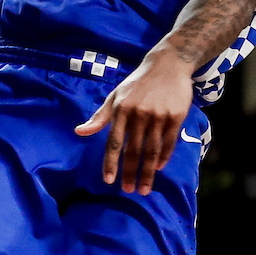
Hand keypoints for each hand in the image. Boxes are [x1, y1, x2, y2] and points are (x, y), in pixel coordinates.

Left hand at [75, 57, 193, 194]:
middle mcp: (139, 113)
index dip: (111, 162)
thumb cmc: (138, 82)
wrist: (168, 64)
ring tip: (144, 188)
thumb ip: (100, 116)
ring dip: (147, 172)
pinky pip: (169, 142)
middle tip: (129, 190)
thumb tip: (79, 132)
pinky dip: (164, 157)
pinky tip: (158, 168)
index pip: (114, 141)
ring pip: (152, 151)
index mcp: (121, 109)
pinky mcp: (175, 116)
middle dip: (130, 173)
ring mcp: (158, 115)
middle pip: (134, 150)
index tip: (108, 181)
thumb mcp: (116, 95)